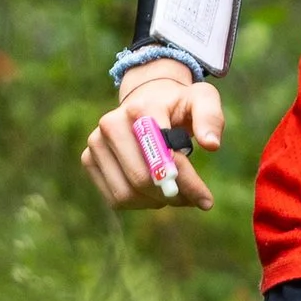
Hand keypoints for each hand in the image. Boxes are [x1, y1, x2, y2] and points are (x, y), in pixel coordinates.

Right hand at [81, 71, 223, 210]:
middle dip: (171, 195)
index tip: (207, 201)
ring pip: (127, 194)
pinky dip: (139, 203)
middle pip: (142, 179)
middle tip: (193, 199)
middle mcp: (111, 124)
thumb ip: (210, 118)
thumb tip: (211, 145)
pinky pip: (116, 198)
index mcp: (140, 109)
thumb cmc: (178, 103)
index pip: (162, 157)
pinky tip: (154, 191)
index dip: (186, 181)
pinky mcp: (89, 160)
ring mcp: (96, 143)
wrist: (146, 98)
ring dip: (156, 201)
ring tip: (174, 191)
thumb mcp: (202, 100)